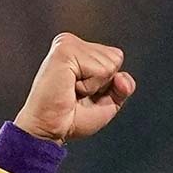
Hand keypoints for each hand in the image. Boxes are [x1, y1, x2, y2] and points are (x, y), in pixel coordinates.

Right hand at [13, 32, 136, 143]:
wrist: (50, 130)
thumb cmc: (71, 118)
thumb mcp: (107, 102)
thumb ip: (123, 87)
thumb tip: (122, 77)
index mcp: (78, 49)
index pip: (116, 57)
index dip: (107, 83)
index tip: (83, 92)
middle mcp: (71, 42)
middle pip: (116, 58)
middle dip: (102, 84)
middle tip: (76, 94)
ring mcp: (67, 44)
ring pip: (109, 65)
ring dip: (94, 87)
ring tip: (71, 91)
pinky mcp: (65, 51)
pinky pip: (100, 71)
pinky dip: (89, 87)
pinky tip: (69, 89)